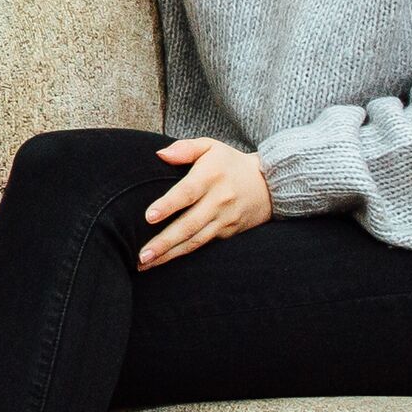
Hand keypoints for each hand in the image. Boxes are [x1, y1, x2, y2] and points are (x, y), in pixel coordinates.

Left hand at [137, 137, 269, 269]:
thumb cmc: (229, 163)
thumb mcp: (210, 146)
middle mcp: (219, 200)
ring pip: (195, 241)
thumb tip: (160, 154)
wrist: (269, 185)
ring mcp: (224, 219)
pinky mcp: (228, 233)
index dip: (168, 205)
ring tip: (146, 265)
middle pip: (189, 224)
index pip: (187, 193)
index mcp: (211, 176)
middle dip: (164, 242)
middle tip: (142, 256)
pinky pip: (203, 245)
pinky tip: (164, 261)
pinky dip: (184, 254)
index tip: (148, 217)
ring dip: (170, 255)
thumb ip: (185, 148)